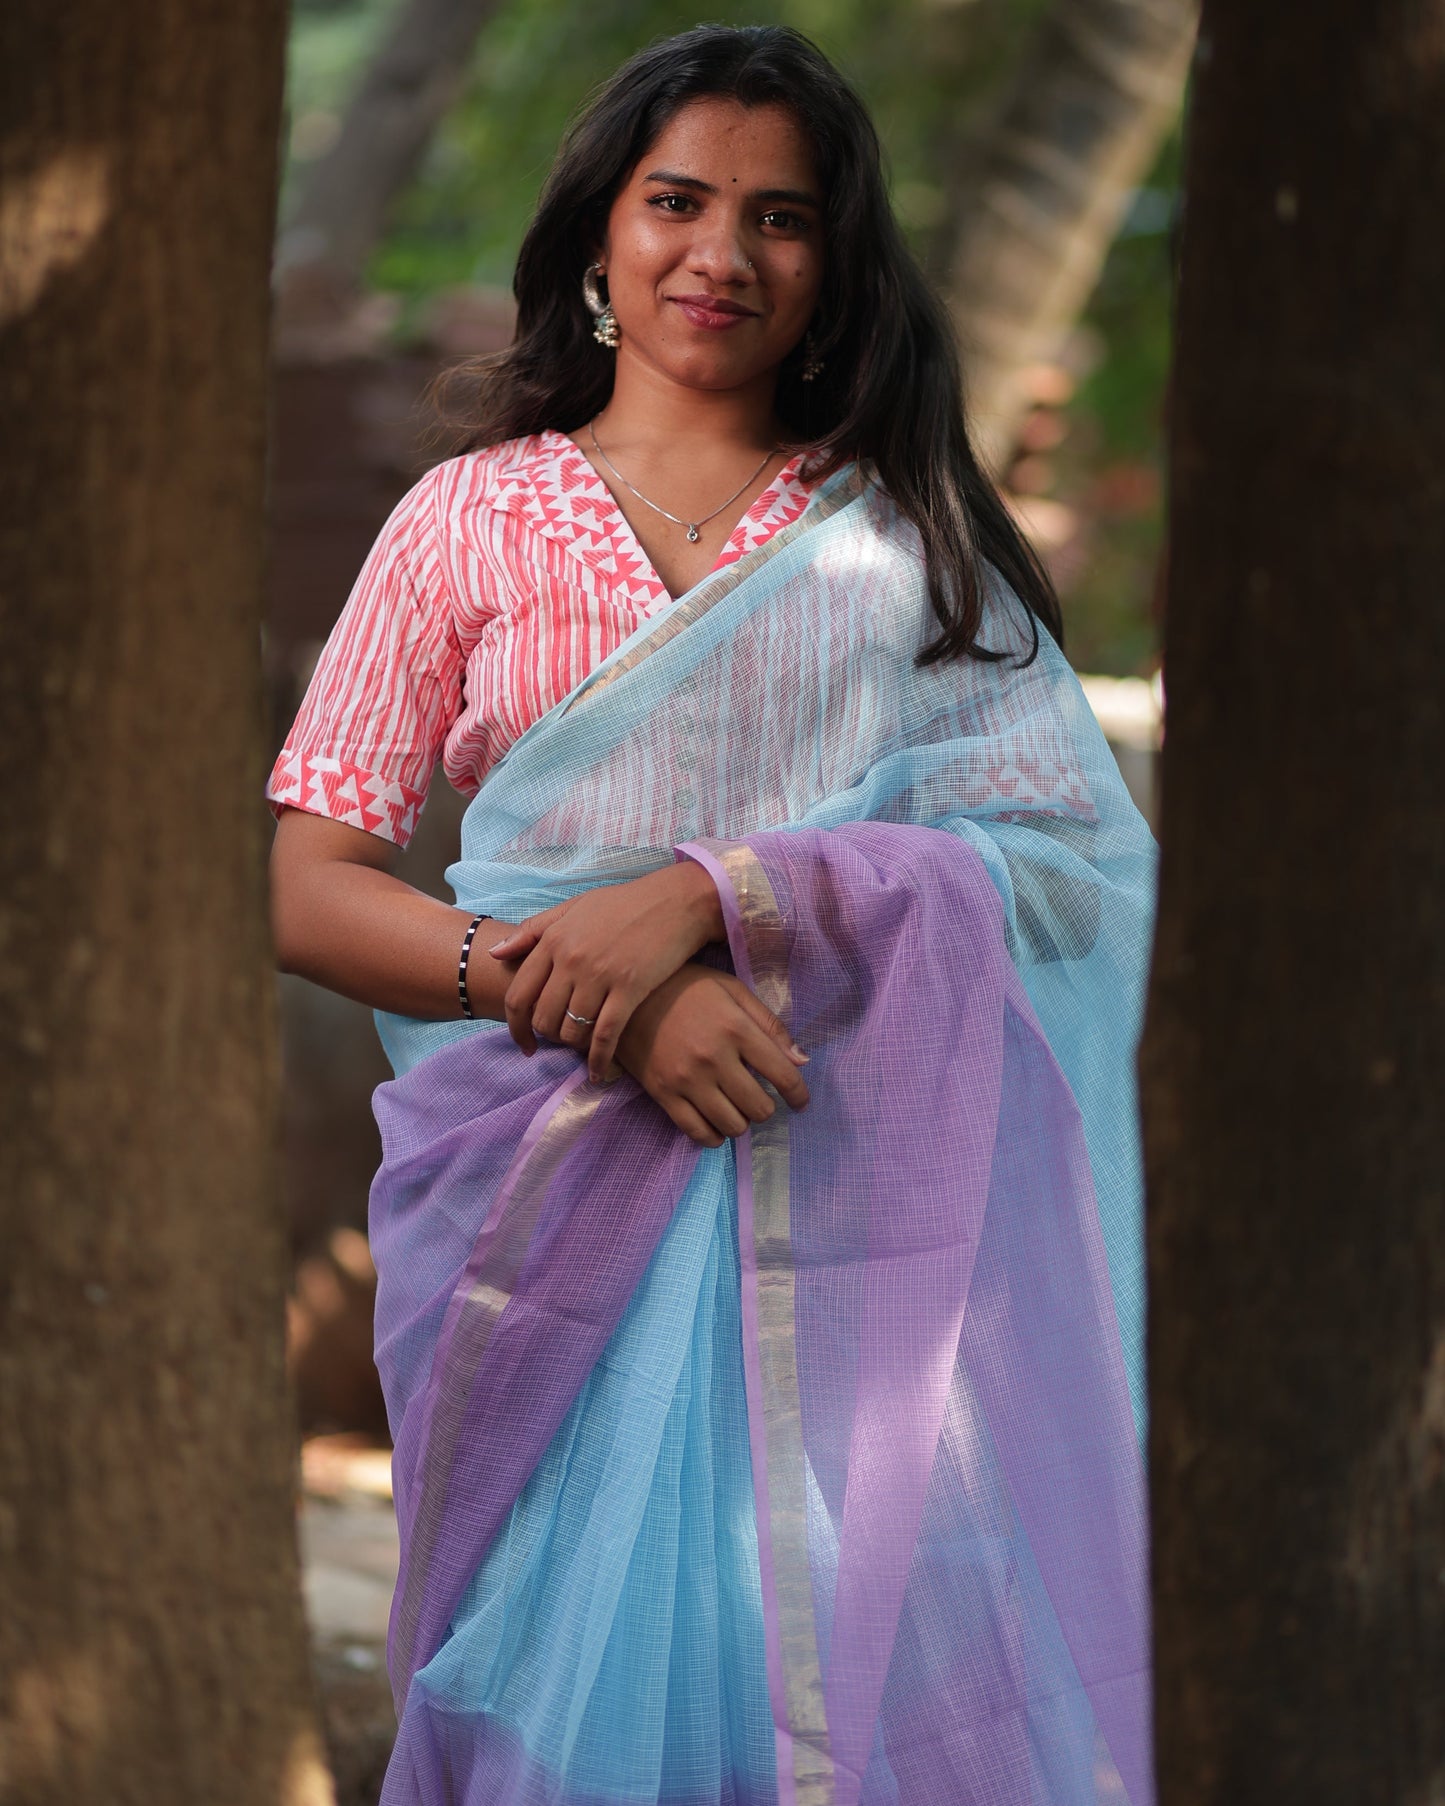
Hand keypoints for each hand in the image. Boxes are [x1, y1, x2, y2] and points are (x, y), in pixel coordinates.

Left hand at [487, 862, 726, 1080]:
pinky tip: (599, 1072)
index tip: (524, 1043)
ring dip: (574, 1047)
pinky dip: (599, 1060)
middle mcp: (571, 960)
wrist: (675, 902)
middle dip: (548, 1037)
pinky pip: (604, 1036)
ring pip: (571, 1030)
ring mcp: (600, 976)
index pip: (519, 995)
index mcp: (553, 940)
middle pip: (543, 1018)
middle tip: (562, 1041)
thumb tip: (495, 954)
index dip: (515, 1027)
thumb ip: (533, 930)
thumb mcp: (573, 907)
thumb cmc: (624, 904)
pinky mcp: (630, 989)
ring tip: (584, 1047)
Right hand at [612, 964, 809, 1147]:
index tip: (801, 1102)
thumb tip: (801, 1060)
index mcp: (736, 1028)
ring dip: (742, 1122)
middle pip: (759, 1107)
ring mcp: (687, 1080)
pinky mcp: (663, 1094)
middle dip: (767, 1108)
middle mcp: (714, 1058)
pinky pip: (697, 1133)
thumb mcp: (732, 991)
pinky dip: (714, 1136)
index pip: (782, 1074)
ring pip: (732, 1125)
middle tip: (760, 1099)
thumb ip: (769, 1024)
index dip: (799, 1094)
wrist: (628, 996)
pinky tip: (716, 1125)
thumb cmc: (687, 988)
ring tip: (737, 1108)